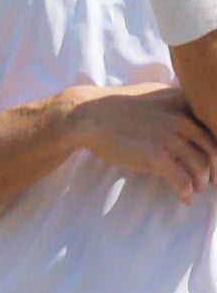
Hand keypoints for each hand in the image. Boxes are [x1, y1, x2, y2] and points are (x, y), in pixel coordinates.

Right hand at [66, 82, 216, 203]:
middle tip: (212, 179)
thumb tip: (189, 111)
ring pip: (201, 169)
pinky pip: (183, 182)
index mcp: (181, 104)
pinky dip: (187, 193)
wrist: (87, 116)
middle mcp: (182, 120)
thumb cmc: (116, 105)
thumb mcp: (151, 94)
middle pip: (212, 151)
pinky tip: (185, 198)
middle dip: (215, 169)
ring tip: (196, 189)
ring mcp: (171, 139)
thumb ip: (174, 101)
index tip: (213, 159)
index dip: (216, 148)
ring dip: (201, 183)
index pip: (213, 127)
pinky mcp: (158, 158)